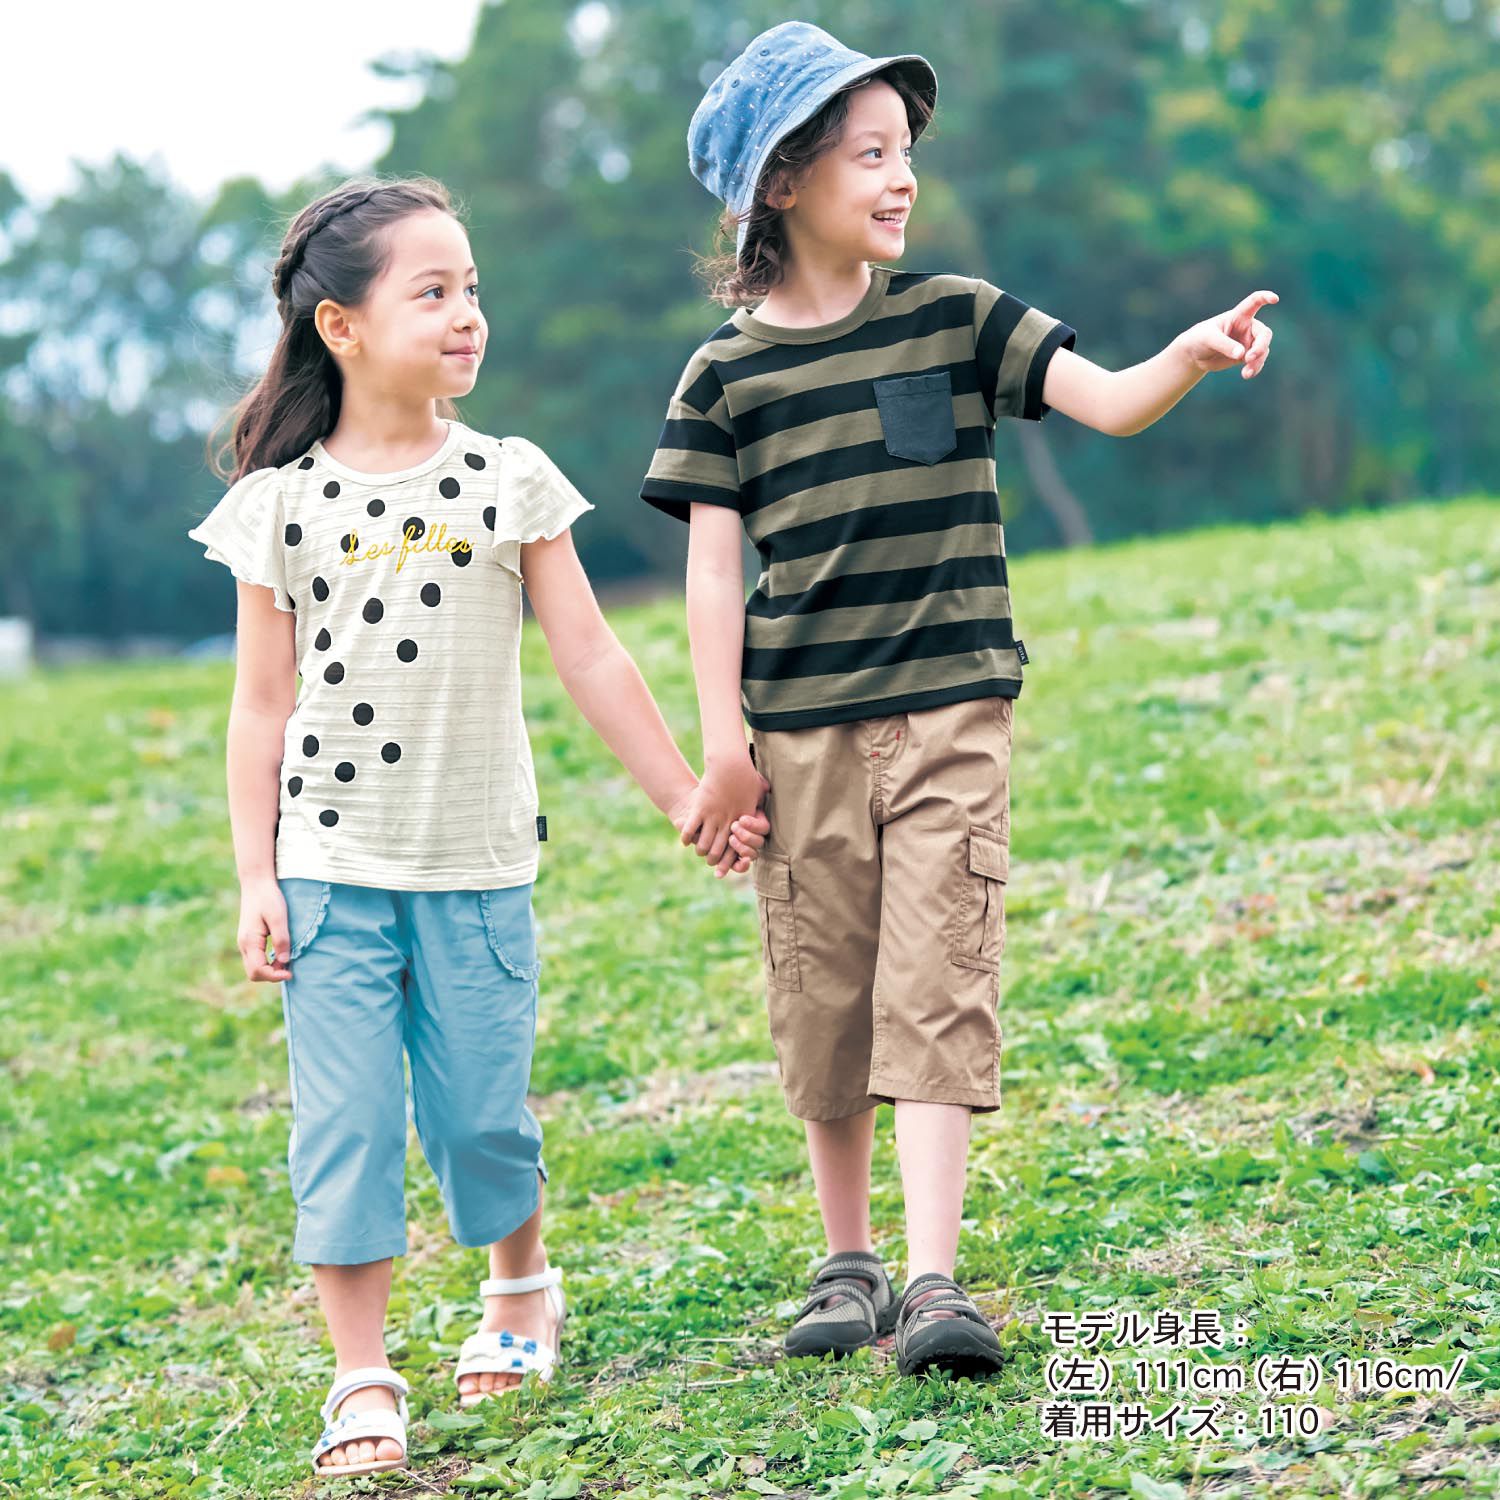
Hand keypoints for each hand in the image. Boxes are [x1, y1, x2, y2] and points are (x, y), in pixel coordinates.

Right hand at [238, 876, 291, 981]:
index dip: (274, 976)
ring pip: (254, 967)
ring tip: (288, 962)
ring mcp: (245, 943)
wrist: (257, 884)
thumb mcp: (279, 917)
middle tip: (290, 969)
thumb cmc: (268, 898)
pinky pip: (256, 959)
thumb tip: (285, 962)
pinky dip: (268, 963)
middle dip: (271, 975)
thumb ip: (282, 940)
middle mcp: (244, 945)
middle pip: (254, 973)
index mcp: (249, 941)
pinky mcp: (250, 940)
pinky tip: (281, 955)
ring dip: (270, 970)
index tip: (290, 973)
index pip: (257, 970)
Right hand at [674, 751, 770, 875]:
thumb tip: (769, 790)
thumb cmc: (746, 774)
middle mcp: (728, 823)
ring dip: (700, 849)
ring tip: (699, 850)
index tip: (726, 865)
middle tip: (710, 860)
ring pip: (703, 844)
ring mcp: (713, 816)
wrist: (730, 763)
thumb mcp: (758, 787)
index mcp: (742, 822)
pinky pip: (690, 829)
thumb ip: (762, 793)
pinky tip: (685, 840)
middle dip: (713, 859)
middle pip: (718, 851)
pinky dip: (686, 837)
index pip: (737, 848)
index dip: (730, 860)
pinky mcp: (700, 809)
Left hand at [1176, 290, 1277, 378]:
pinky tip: (1247, 374)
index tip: (1275, 299)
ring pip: (1262, 350)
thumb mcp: (1209, 339)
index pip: (1254, 302)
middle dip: (1260, 346)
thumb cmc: (1200, 338)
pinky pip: (1257, 362)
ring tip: (1246, 373)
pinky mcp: (1246, 356)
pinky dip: (1254, 368)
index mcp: (1238, 315)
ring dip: (1257, 361)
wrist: (1195, 354)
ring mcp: (1248, 342)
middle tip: (1249, 358)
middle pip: (1264, 334)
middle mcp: (1247, 327)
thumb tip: (1242, 355)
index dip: (1265, 298)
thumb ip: (1225, 344)